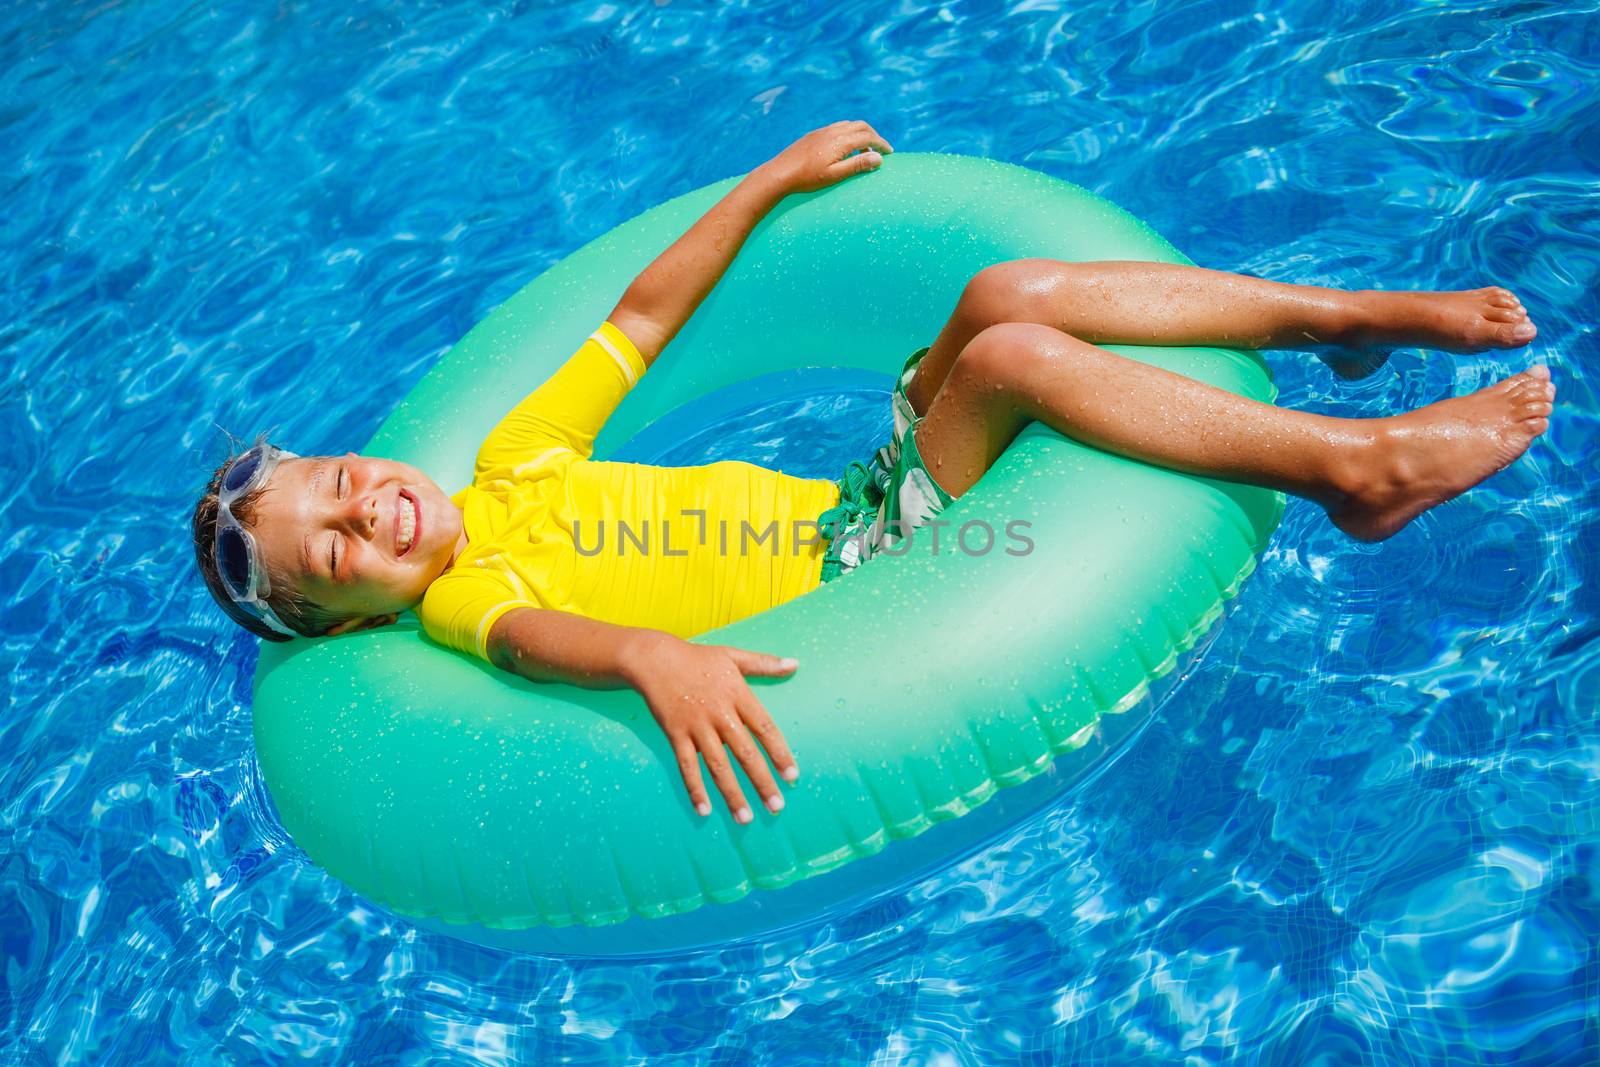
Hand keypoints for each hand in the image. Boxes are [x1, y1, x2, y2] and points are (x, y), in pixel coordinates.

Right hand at [624, 634, 801, 823]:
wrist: (653, 658)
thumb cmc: (697, 658)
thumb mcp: (733, 656)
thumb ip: (764, 664)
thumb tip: (795, 664)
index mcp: (737, 694)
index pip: (764, 729)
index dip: (779, 753)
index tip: (792, 776)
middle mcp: (719, 713)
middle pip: (745, 753)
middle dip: (762, 782)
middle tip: (776, 807)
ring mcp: (696, 726)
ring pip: (717, 766)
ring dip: (732, 793)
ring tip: (744, 818)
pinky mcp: (675, 734)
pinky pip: (687, 766)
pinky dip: (695, 788)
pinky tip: (704, 810)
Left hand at [761, 120, 893, 195]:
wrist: (779, 173)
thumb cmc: (807, 179)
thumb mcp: (834, 175)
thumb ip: (857, 165)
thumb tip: (878, 158)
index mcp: (840, 141)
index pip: (868, 137)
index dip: (881, 144)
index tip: (890, 153)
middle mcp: (832, 132)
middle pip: (860, 126)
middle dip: (874, 135)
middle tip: (880, 149)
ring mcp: (822, 131)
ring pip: (848, 125)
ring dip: (861, 133)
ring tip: (864, 149)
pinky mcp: (814, 135)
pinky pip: (837, 127)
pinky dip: (848, 133)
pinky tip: (844, 148)